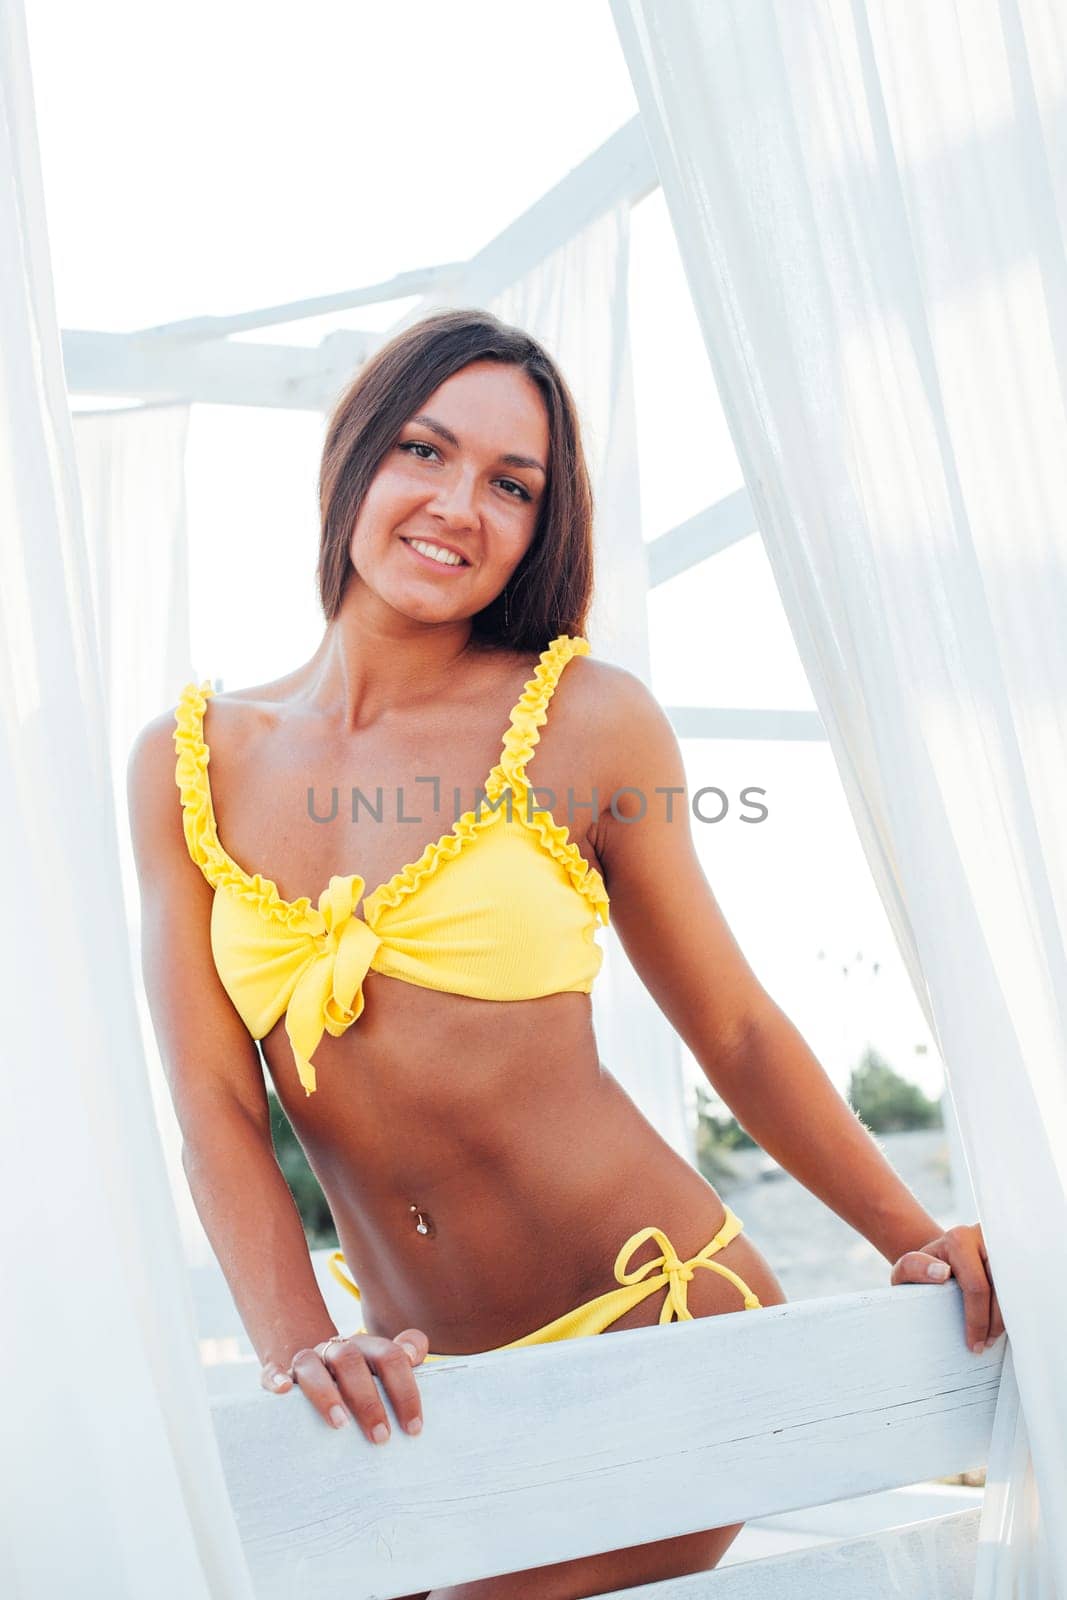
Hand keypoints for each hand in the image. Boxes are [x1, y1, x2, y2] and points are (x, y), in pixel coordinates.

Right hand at [260, 1327, 430, 1442]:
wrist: (314, 1364)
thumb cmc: (359, 1379)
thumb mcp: (383, 1368)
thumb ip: (406, 1355)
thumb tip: (415, 1352)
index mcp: (367, 1347)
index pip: (391, 1356)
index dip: (406, 1390)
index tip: (414, 1428)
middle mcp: (338, 1349)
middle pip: (352, 1361)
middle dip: (368, 1400)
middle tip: (382, 1437)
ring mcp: (308, 1359)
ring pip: (313, 1364)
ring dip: (326, 1393)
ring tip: (340, 1424)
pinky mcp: (280, 1371)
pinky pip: (272, 1370)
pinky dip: (276, 1378)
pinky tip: (284, 1390)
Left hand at [889, 1222, 1004, 1354]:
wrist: (938, 1261)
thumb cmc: (921, 1272)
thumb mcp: (905, 1271)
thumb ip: (913, 1268)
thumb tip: (942, 1273)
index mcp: (959, 1239)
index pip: (977, 1286)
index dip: (978, 1320)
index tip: (974, 1344)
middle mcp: (984, 1236)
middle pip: (1001, 1289)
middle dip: (996, 1322)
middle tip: (986, 1344)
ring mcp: (1002, 1245)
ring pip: (1016, 1290)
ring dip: (1007, 1318)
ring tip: (994, 1338)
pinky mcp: (1012, 1256)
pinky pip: (1021, 1287)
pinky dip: (1013, 1308)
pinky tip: (1003, 1324)